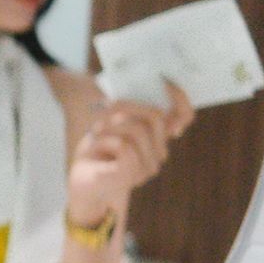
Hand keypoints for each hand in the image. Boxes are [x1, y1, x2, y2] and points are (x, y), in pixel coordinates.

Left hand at [67, 80, 194, 222]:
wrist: (80, 181)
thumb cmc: (95, 148)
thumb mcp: (109, 120)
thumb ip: (127, 106)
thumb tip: (134, 85)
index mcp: (156, 137)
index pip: (183, 116)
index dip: (179, 97)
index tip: (165, 81)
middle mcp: (157, 152)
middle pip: (155, 116)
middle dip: (125, 105)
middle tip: (102, 106)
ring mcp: (147, 166)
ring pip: (138, 129)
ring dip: (110, 125)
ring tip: (95, 132)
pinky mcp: (131, 175)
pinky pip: (124, 146)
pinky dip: (104, 141)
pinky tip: (95, 148)